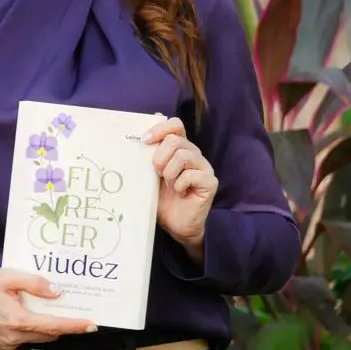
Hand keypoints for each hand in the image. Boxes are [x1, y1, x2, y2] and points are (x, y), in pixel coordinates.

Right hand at [0, 268, 96, 349]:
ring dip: (49, 327)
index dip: (75, 325)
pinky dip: (34, 328)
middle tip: (78, 312)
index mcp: (18, 320)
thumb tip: (57, 292)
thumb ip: (33, 283)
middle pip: (49, 334)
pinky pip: (24, 338)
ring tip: (58, 312)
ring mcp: (6, 343)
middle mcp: (15, 337)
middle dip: (65, 326)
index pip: (55, 325)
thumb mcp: (5, 276)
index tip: (92, 325)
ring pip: (37, 337)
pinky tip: (34, 315)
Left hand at [143, 116, 217, 259]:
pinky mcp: (210, 182)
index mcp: (180, 148)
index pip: (175, 125)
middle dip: (159, 157)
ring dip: (169, 172)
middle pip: (175, 140)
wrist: (174, 224)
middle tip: (156, 173)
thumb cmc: (161, 198)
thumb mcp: (149, 175)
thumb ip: (147, 156)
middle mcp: (194, 154)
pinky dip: (180, 184)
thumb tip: (140, 137)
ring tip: (168, 185)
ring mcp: (204, 167)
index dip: (160, 129)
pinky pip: (192, 175)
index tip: (144, 141)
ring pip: (184, 155)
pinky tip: (180, 193)